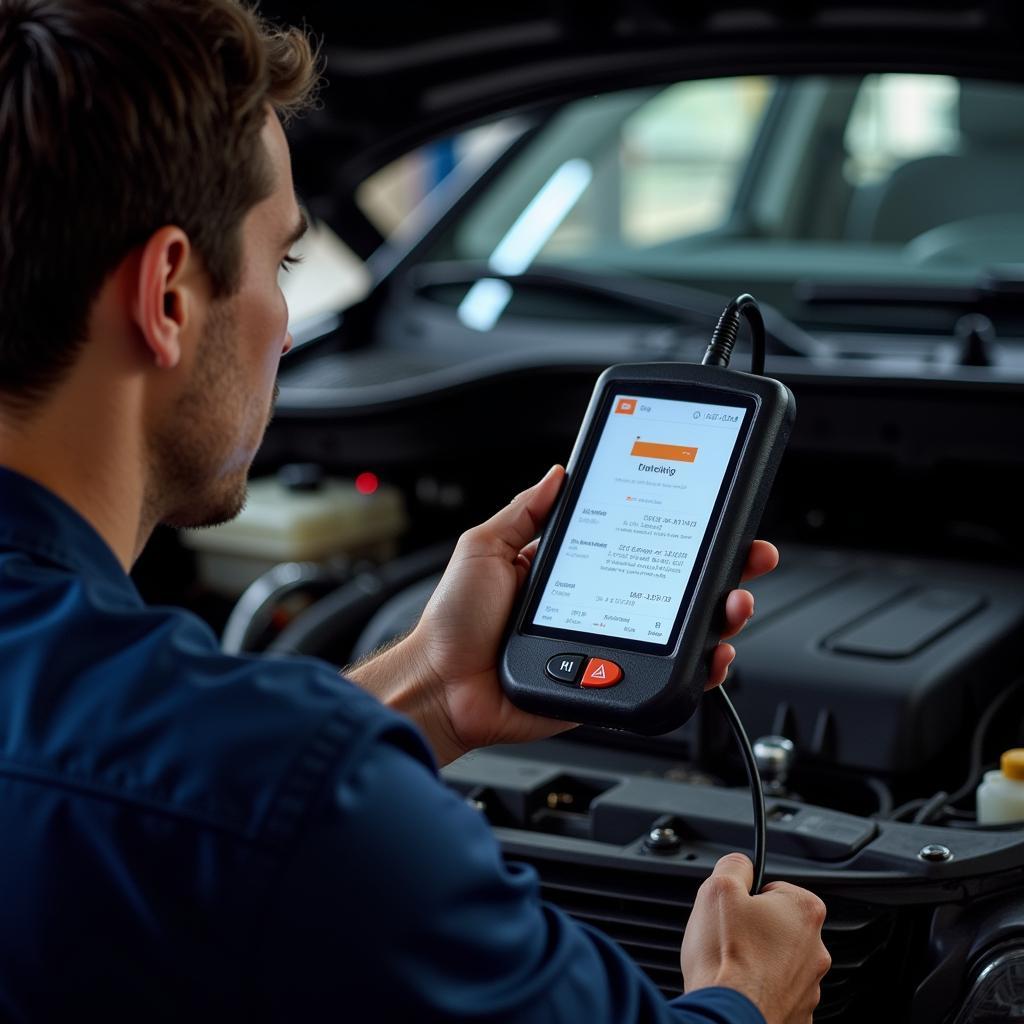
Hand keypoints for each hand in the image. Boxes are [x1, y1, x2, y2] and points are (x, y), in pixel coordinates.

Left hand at [350, 466, 777, 764]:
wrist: (440, 685)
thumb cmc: (454, 623)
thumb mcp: (486, 548)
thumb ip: (525, 512)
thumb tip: (558, 472)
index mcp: (576, 572)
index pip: (640, 544)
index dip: (679, 531)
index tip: (711, 512)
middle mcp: (601, 606)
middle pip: (675, 587)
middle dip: (722, 569)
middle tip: (747, 554)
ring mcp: (610, 648)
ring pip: (680, 632)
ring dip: (720, 614)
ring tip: (734, 600)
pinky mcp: (610, 685)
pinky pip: (664, 678)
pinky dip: (698, 668)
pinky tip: (714, 652)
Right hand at [681, 854, 830, 1023]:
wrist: (728, 1014)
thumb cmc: (726, 955)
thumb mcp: (718, 887)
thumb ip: (734, 865)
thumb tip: (740, 863)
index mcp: (803, 911)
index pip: (776, 890)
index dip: (749, 898)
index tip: (735, 911)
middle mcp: (816, 949)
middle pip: (780, 927)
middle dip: (756, 930)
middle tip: (729, 937)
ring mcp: (809, 986)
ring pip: (780, 962)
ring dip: (759, 961)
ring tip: (732, 965)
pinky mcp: (799, 1014)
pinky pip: (778, 993)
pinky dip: (761, 990)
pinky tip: (740, 989)